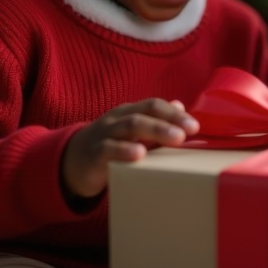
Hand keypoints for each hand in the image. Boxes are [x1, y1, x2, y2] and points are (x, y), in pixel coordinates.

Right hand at [62, 98, 198, 200]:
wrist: (71, 162)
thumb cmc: (109, 145)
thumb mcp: (132, 132)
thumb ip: (155, 121)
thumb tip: (180, 106)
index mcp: (129, 112)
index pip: (154, 105)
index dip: (175, 113)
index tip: (195, 125)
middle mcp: (118, 118)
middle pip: (145, 112)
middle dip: (170, 120)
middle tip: (190, 130)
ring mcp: (105, 134)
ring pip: (130, 126)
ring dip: (155, 131)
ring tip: (175, 139)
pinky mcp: (94, 154)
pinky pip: (109, 149)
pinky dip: (124, 150)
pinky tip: (139, 155)